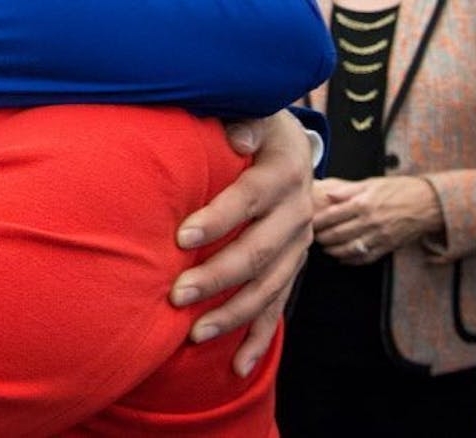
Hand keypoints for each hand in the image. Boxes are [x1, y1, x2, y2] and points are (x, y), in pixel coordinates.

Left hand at [170, 111, 312, 374]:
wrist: (290, 143)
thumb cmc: (254, 124)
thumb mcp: (253, 109)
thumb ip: (243, 117)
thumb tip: (236, 134)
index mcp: (283, 172)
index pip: (249, 198)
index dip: (217, 218)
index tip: (181, 237)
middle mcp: (297, 212)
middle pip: (259, 251)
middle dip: (218, 277)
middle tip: (177, 294)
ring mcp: (299, 245)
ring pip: (270, 287)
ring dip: (233, 313)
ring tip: (195, 334)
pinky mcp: (293, 267)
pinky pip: (279, 308)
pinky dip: (258, 338)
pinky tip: (236, 366)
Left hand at [312, 175, 442, 264]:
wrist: (428, 203)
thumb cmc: (400, 189)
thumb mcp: (372, 183)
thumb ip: (348, 189)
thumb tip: (329, 194)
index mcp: (363, 203)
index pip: (332, 216)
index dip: (317, 222)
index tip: (308, 223)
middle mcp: (370, 221)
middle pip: (337, 234)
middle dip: (322, 238)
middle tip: (313, 237)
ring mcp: (379, 236)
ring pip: (349, 249)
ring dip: (333, 251)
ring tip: (325, 248)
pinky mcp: (388, 247)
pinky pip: (365, 258)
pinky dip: (351, 260)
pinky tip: (342, 257)